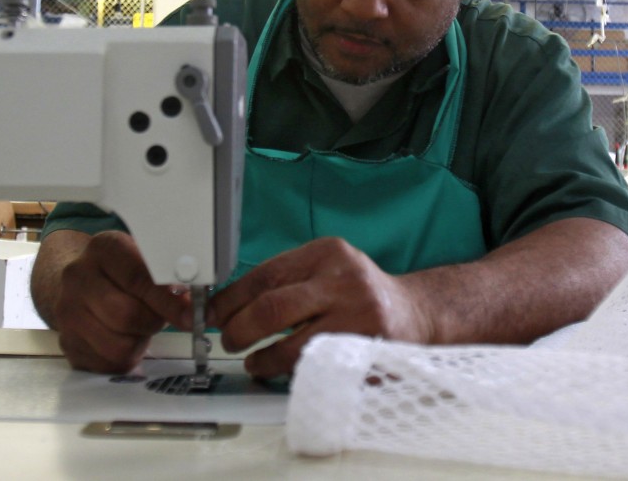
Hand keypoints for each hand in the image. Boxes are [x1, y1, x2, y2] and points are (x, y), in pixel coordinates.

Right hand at [49, 231, 190, 372]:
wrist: (80, 283)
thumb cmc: (122, 273)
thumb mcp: (144, 260)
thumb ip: (168, 278)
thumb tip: (195, 303)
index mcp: (103, 248)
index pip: (139, 278)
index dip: (169, 301)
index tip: (190, 315)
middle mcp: (78, 277)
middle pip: (127, 315)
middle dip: (153, 322)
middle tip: (159, 317)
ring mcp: (67, 311)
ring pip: (118, 346)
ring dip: (138, 343)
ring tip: (138, 328)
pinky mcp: (67, 342)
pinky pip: (108, 364)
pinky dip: (124, 358)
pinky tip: (123, 339)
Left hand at [209, 237, 428, 378]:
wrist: (415, 314)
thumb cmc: (359, 295)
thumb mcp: (327, 270)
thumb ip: (286, 281)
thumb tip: (227, 304)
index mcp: (326, 254)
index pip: (264, 275)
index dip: (230, 299)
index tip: (212, 314)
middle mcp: (343, 280)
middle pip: (272, 308)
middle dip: (239, 330)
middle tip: (229, 340)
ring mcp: (357, 317)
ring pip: (291, 346)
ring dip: (261, 359)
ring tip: (253, 361)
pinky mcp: (365, 352)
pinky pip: (314, 368)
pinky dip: (288, 374)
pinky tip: (279, 372)